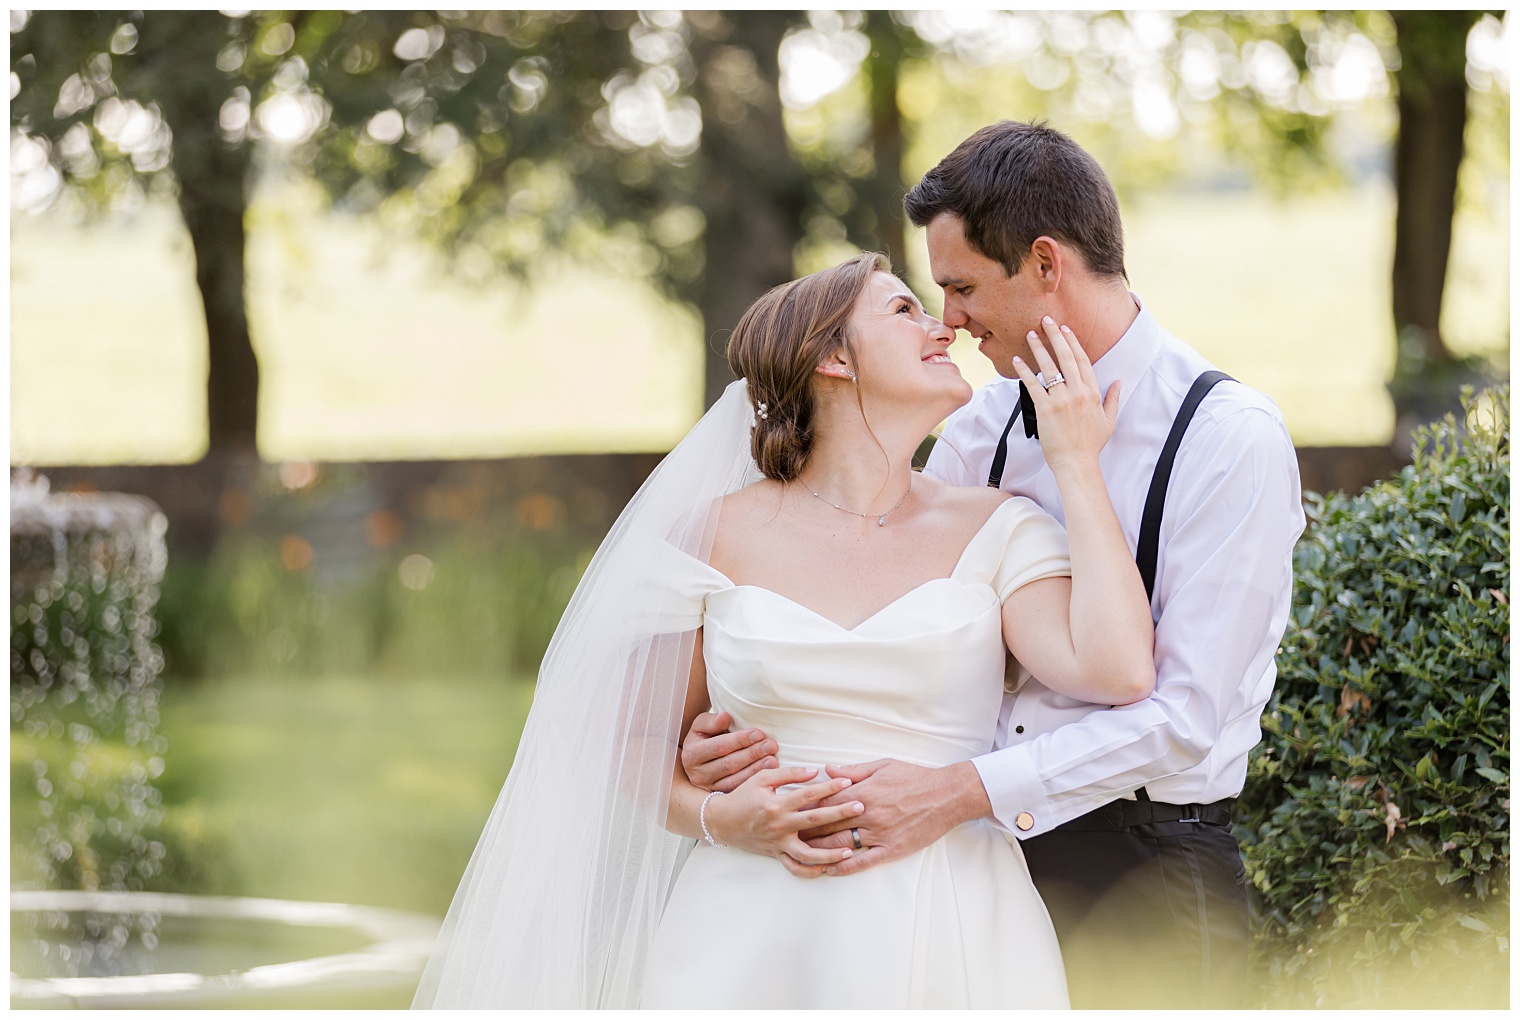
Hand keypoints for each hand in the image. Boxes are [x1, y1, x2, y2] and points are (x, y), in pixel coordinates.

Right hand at [681, 710, 777, 792]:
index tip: (758, 733)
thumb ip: (711, 721)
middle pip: (728, 764)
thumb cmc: (704, 739)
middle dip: (752, 754)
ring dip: (755, 770)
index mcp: (692, 754)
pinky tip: (768, 775)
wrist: (698, 760)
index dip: (739, 740)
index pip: (719, 747)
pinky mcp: (719, 797)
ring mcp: (708, 788)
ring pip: (734, 780)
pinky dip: (753, 782)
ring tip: (773, 760)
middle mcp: (698, 774)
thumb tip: (725, 717)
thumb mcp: (701, 726)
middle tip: (771, 745)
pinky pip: (738, 791)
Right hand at [704, 766, 865, 877]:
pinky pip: (795, 868)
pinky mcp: (776, 854)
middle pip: (814, 821)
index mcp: (776, 803)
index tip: (847, 782)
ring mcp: (778, 843)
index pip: (807, 794)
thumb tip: (814, 772)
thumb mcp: (762, 778)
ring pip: (807, 854)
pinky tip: (828, 868)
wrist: (722, 822)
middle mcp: (779, 825)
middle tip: (860, 808)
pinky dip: (811, 871)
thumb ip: (789, 774)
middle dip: (839, 814)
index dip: (829, 787)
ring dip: (830, 853)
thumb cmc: (743, 796)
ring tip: (850, 850)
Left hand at [799, 760, 989, 876]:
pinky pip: (863, 861)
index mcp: (863, 792)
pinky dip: (844, 867)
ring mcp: (880, 833)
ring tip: (799, 855)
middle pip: (827, 825)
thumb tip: (827, 770)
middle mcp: (868, 814)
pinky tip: (829, 870)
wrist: (946, 795)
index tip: (787, 811)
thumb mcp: (882, 765)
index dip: (804, 807)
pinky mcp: (892, 849)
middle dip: (804, 831)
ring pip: (841, 845)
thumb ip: (853, 771)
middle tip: (784, 836)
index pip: (825, 801)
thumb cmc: (914, 777)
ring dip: (818, 851)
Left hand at [1011, 316, 1118, 472]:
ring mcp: (1061, 400)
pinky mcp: (1045, 409)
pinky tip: (1017, 360)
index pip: (1083, 361)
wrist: (1077, 463)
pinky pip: (1033, 385)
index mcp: (1092, 393)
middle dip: (1056, 336)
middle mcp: (1077, 392)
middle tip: (1046, 320)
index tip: (1065, 330)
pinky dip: (1024, 371)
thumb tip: (1118, 382)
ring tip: (1030, 334)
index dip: (1073, 343)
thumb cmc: (1091, 444)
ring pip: (1049, 368)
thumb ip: (1113, 399)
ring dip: (1039, 348)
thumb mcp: (1109, 420)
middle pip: (1066, 358)